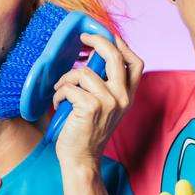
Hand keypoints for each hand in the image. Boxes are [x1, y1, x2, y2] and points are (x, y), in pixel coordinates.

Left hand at [51, 34, 142, 166]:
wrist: (82, 159)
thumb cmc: (88, 132)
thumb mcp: (105, 106)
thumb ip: (105, 84)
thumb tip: (93, 55)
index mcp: (128, 96)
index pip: (135, 63)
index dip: (122, 45)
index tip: (106, 35)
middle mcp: (122, 98)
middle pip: (115, 56)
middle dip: (98, 41)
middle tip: (83, 38)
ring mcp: (109, 102)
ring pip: (84, 72)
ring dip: (66, 80)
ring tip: (62, 92)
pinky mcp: (91, 107)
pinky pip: (70, 87)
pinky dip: (59, 93)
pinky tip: (58, 104)